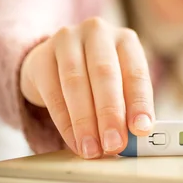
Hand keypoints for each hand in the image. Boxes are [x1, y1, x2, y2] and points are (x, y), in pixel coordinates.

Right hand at [20, 17, 154, 158]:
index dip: (140, 102)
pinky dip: (64, 122)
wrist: (55, 62)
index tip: (141, 129)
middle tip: (114, 144)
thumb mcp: (119, 86)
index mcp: (125, 40)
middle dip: (110, 114)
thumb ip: (128, 109)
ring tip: (92, 149)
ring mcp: (67, 40)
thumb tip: (135, 140)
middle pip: (105, 74)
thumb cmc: (97, 79)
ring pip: (76, 83)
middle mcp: (98, 33)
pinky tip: (73, 141)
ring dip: (85, 122)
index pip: (136, 72)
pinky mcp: (41, 56)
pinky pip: (53, 93)